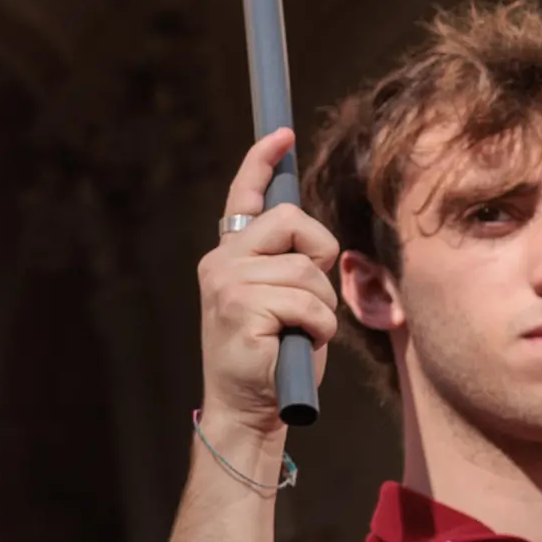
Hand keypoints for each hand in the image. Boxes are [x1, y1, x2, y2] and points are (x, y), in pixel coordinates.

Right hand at [199, 128, 341, 439]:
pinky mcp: (241, 308)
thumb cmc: (273, 356)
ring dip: (319, 308)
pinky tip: (293, 346)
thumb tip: (311, 241)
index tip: (281, 134)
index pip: (245, 198)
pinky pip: (307, 304)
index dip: (261, 162)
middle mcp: (221, 262)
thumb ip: (285, 266)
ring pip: (307, 271)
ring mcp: (228, 283)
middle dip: (317, 256)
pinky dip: (315, 329)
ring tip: (296, 333)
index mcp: (229, 256)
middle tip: (308, 296)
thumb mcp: (280, 300)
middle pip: (292, 221)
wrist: (248, 408)